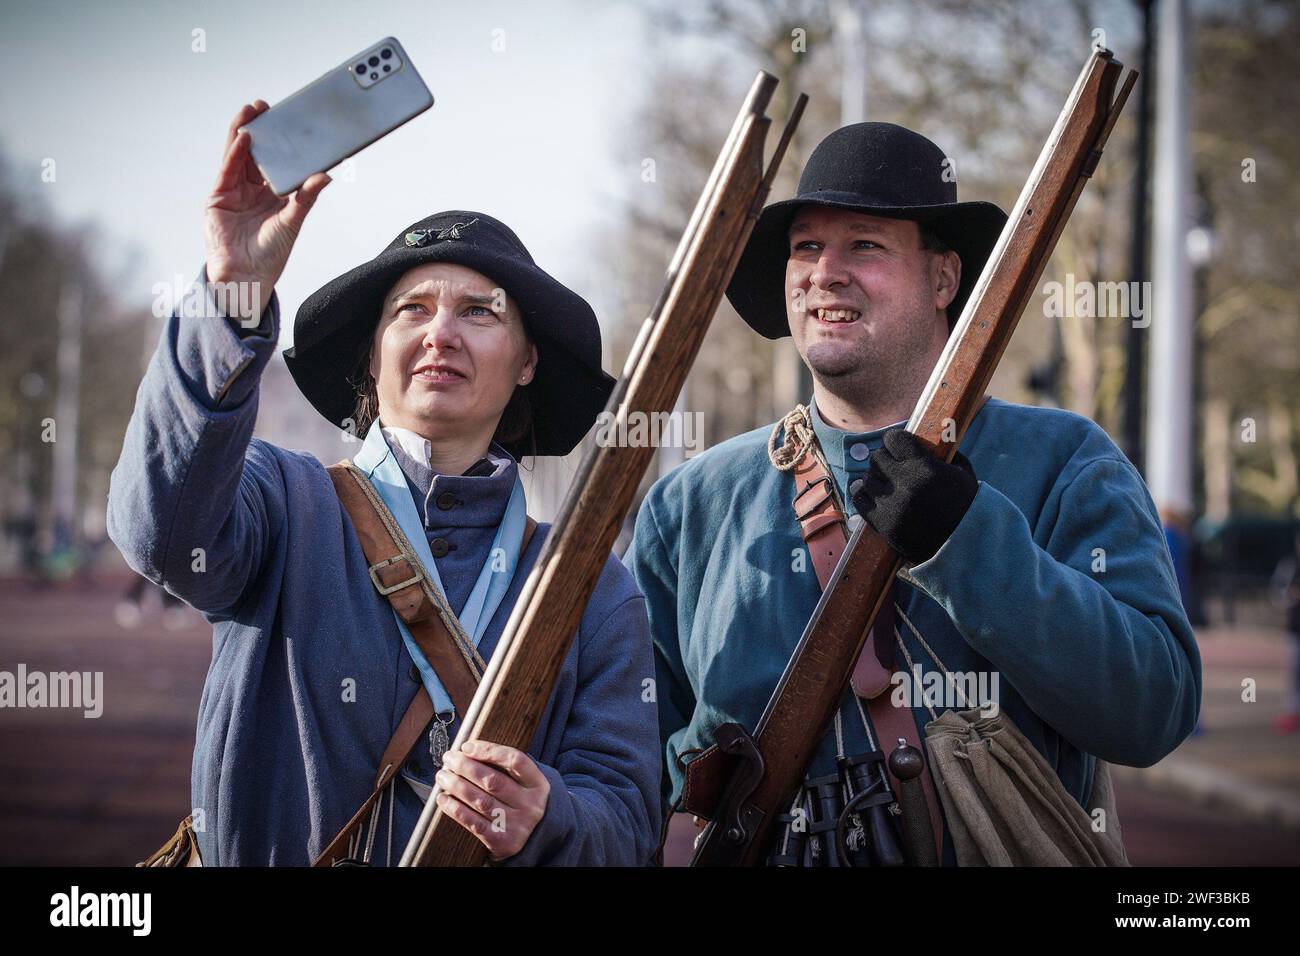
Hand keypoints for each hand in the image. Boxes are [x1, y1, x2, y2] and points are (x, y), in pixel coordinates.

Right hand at [203, 101, 331, 310]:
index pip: (275, 160)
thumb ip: (306, 197)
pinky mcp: (219, 196)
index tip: (286, 119)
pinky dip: (235, 153)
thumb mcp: (293, 221)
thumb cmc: (272, 253)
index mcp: (272, 193)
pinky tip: (244, 138)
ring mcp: (234, 191)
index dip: (279, 141)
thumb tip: (327, 175)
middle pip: (254, 152)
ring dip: (243, 132)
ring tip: (252, 112)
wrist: (248, 277)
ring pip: (237, 155)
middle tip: (266, 106)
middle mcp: (252, 189)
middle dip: (259, 129)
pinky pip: (228, 169)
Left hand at [435, 739, 550, 860]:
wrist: (535, 837)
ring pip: (481, 801)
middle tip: (449, 759)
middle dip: (466, 767)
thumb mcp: (524, 783)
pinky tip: (443, 799)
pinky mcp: (502, 841)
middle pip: (494, 781)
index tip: (467, 746)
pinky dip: (455, 810)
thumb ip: (503, 767)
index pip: (515, 760)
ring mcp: (517, 824)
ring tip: (443, 776)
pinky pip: (474, 823)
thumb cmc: (521, 801)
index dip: (489, 751)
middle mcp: (530, 804)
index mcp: (537, 783)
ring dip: (457, 786)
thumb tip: (467, 752)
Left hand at [850, 429, 978, 564]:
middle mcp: (906, 485)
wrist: (963, 547)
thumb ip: (946, 453)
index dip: (894, 440)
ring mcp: (891, 506)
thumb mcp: (964, 474)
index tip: (896, 444)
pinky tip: (870, 492)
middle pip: (877, 458)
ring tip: (883, 481)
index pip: (894, 439)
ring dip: (874, 478)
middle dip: (884, 459)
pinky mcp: (882, 524)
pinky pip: (859, 500)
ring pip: (866, 478)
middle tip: (890, 465)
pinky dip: (862, 493)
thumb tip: (931, 436)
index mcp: (926, 468)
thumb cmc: (966, 508)